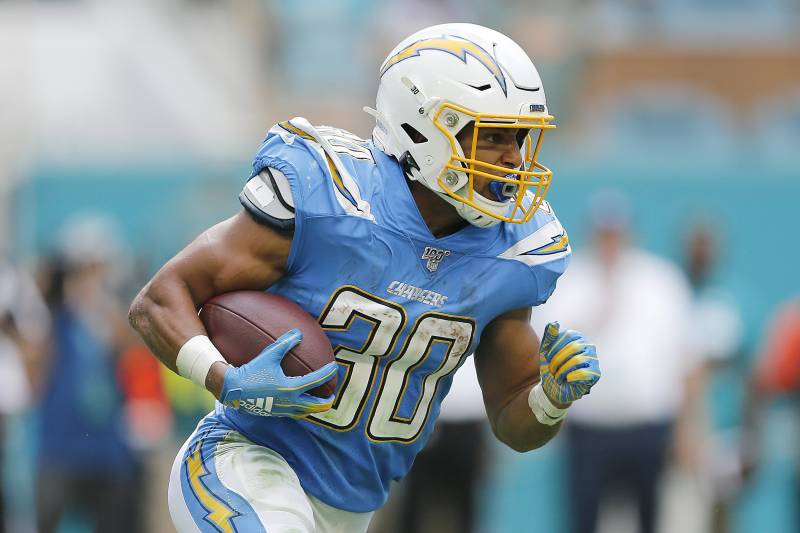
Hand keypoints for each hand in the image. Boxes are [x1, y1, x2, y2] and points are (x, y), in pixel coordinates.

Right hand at [220, 329, 336, 417]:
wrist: (233, 390)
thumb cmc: (252, 372)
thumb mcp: (269, 355)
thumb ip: (285, 343)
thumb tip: (298, 333)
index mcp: (291, 388)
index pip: (316, 381)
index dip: (327, 373)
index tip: (334, 367)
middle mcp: (290, 402)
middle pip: (316, 405)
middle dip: (327, 401)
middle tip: (332, 394)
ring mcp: (283, 410)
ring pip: (306, 412)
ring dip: (316, 407)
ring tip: (319, 401)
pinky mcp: (276, 414)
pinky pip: (295, 414)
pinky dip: (303, 410)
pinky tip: (300, 404)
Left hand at [538, 322, 599, 404]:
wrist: (554, 388)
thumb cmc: (551, 367)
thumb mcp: (545, 351)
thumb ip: (549, 337)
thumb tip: (554, 323)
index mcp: (577, 337)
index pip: (568, 336)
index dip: (555, 347)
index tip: (547, 357)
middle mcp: (588, 346)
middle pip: (573, 348)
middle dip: (558, 361)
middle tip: (552, 369)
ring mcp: (594, 359)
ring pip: (577, 361)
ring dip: (563, 371)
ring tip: (559, 376)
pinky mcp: (596, 373)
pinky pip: (583, 373)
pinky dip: (570, 378)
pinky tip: (567, 380)